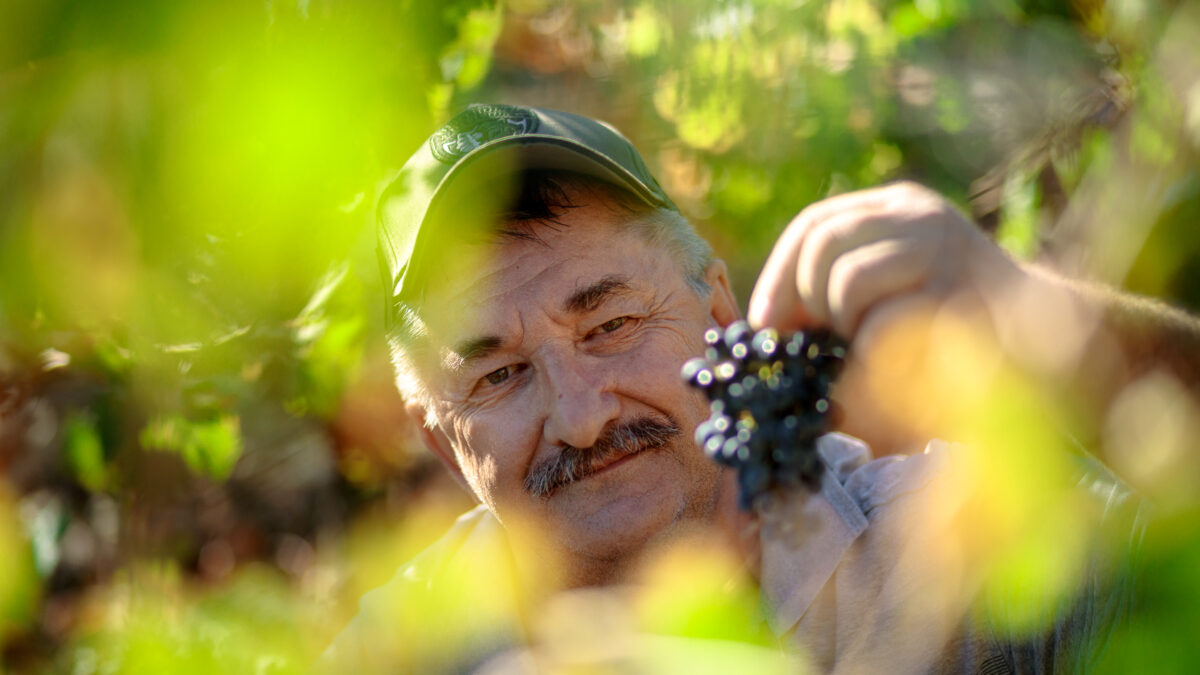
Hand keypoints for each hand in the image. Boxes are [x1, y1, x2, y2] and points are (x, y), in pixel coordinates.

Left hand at [747, 181, 1019, 340]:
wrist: (1048, 359)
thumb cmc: (949, 340)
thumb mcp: (885, 300)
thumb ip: (832, 296)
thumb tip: (761, 325)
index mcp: (899, 210)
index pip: (815, 223)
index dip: (778, 274)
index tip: (767, 326)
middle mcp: (921, 217)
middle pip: (821, 243)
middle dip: (806, 302)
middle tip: (824, 340)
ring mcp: (946, 249)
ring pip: (846, 280)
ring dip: (846, 328)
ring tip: (876, 347)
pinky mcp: (960, 295)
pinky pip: (881, 324)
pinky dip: (872, 356)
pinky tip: (900, 364)